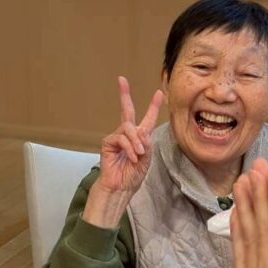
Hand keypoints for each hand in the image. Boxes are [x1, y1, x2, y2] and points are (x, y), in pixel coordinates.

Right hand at [83, 77, 162, 228]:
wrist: (121, 187)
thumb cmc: (134, 174)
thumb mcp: (147, 158)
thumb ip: (146, 143)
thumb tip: (141, 131)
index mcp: (140, 137)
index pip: (147, 119)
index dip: (153, 106)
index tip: (159, 92)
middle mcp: (128, 134)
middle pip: (126, 110)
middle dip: (124, 95)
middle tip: (121, 80)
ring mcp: (117, 137)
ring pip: (128, 128)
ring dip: (136, 141)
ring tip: (138, 155)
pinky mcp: (108, 143)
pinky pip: (121, 139)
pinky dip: (129, 148)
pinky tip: (131, 158)